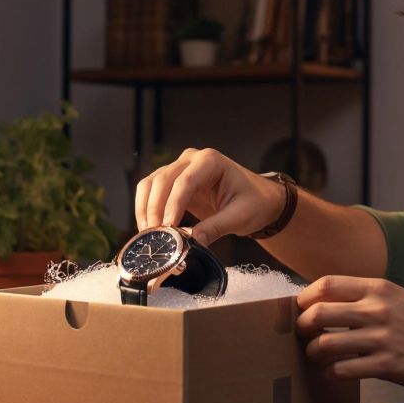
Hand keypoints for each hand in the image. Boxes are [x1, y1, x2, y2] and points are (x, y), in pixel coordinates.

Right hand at [134, 148, 283, 244]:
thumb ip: (216, 228)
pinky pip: (151, 192)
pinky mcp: (173, 182)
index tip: (168, 228)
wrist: (258, 199)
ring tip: (149, 234)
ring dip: (145, 209)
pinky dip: (146, 209)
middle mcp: (191, 159)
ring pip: (151, 184)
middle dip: (155, 209)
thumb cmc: (254, 203)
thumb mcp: (240, 217)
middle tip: (154, 236)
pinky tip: (149, 228)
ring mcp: (180, 168)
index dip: (173, 206)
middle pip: (162, 180)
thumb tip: (192, 243)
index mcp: (210, 161)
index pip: (185, 182)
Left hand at [296, 275, 403, 390]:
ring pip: (325, 344)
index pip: (326, 285)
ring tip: (317, 357)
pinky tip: (333, 373)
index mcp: (379, 289)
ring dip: (313, 353)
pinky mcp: (387, 365)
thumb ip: (367, 299)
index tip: (302, 310)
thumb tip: (329, 305)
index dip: (305, 299)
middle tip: (303, 336)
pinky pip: (342, 370)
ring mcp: (381, 338)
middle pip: (317, 313)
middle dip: (302, 327)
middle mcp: (377, 310)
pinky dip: (330, 373)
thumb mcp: (399, 298)